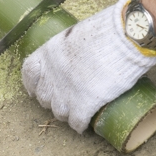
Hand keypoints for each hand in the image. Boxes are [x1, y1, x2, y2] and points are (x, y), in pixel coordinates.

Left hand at [21, 0, 155, 132]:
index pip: (29, 72)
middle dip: (52, 100)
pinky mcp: (84, 103)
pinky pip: (76, 122)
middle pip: (44, 96)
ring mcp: (67, 90)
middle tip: (65, 100)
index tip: (35, 90)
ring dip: (66, 114)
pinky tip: (85, 126)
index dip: (32, 84)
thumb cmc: (108, 29)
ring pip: (58, 112)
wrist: (126, 37)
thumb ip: (72, 47)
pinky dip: (80, 125)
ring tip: (76, 112)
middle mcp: (53, 73)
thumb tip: (79, 54)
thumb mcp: (79, 34)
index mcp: (49, 52)